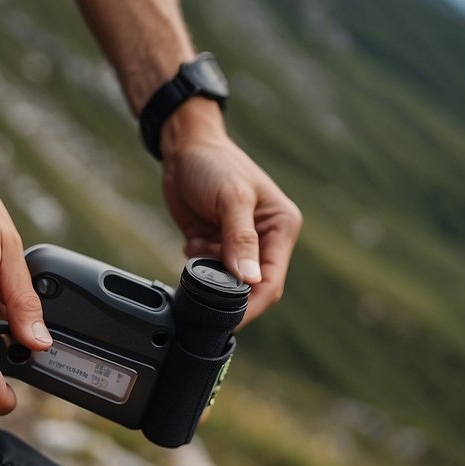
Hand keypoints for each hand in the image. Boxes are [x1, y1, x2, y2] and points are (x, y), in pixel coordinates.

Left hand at [160, 101, 302, 325]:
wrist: (184, 147)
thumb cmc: (214, 164)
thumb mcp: (232, 198)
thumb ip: (240, 239)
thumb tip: (249, 280)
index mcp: (280, 227)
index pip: (272, 280)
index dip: (252, 304)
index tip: (230, 318)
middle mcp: (264, 239)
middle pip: (250, 287)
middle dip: (226, 291)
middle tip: (204, 287)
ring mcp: (238, 244)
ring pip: (225, 281)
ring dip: (208, 274)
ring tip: (200, 245)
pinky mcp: (215, 245)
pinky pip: (206, 270)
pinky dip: (196, 263)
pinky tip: (193, 239)